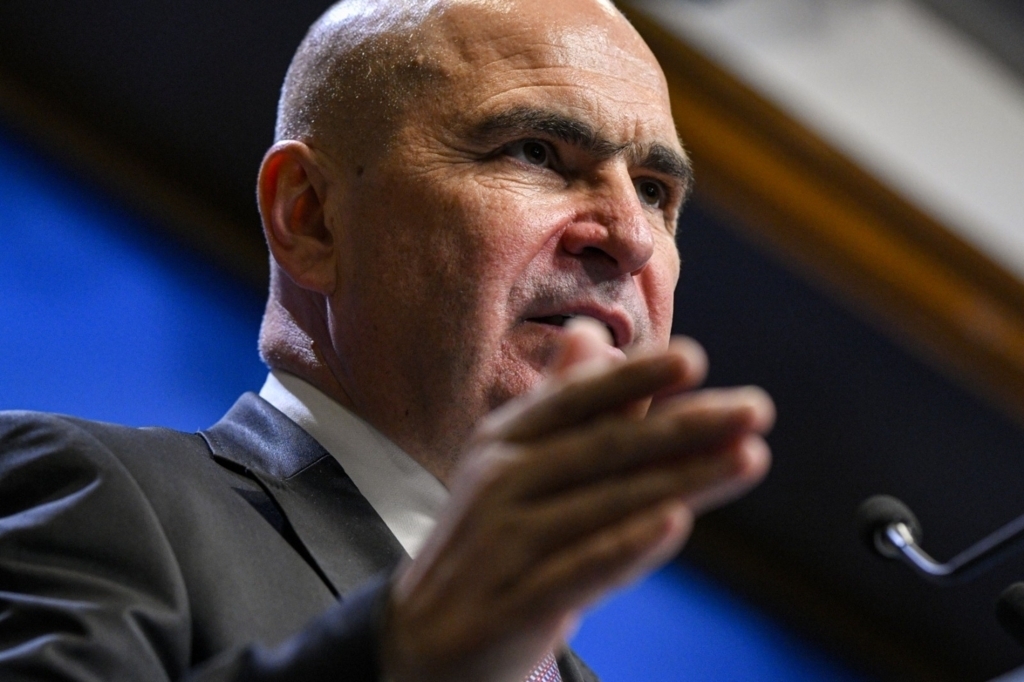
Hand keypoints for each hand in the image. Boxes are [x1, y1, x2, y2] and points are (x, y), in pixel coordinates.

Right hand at [380, 320, 773, 681]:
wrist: (427, 636)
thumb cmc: (492, 539)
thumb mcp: (518, 466)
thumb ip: (564, 407)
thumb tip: (592, 333)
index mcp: (503, 442)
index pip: (575, 401)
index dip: (634, 378)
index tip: (694, 360)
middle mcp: (499, 481)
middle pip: (603, 447)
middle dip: (684, 425)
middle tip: (758, 408)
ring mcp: (502, 542)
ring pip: (605, 504)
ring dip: (682, 479)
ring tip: (749, 457)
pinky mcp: (511, 604)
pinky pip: (579, 570)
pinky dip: (627, 545)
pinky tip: (677, 523)